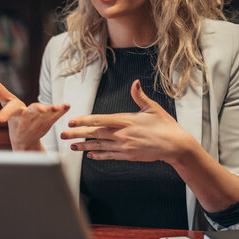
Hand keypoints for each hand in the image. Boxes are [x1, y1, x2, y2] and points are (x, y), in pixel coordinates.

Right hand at [0, 79, 69, 150]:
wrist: (24, 140)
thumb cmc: (14, 118)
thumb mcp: (6, 103)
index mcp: (16, 113)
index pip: (10, 110)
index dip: (5, 113)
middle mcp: (27, 119)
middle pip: (31, 113)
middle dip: (36, 111)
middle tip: (42, 109)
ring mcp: (39, 122)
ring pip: (46, 116)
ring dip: (52, 111)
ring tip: (56, 107)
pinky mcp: (49, 122)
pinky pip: (56, 116)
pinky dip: (62, 110)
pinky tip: (67, 105)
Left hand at [60, 79, 197, 163]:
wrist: (175, 146)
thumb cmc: (165, 124)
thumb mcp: (152, 108)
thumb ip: (140, 96)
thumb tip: (135, 82)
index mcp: (126, 120)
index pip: (100, 120)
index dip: (84, 121)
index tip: (72, 121)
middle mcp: (122, 134)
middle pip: (95, 134)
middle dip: (77, 134)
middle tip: (62, 135)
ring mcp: (124, 147)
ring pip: (100, 146)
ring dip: (84, 146)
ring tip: (71, 146)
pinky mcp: (128, 155)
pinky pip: (110, 155)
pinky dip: (99, 155)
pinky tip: (90, 155)